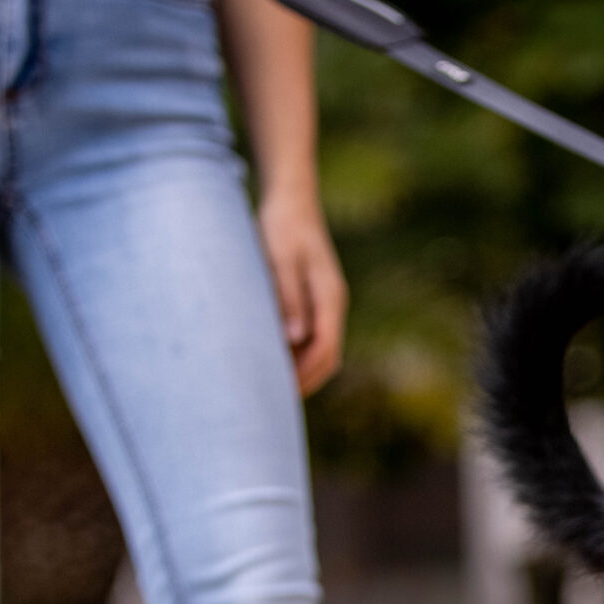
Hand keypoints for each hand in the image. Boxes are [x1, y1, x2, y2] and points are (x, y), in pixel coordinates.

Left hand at [256, 188, 344, 395]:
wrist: (291, 200)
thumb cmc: (281, 227)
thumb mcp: (280, 260)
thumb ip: (288, 298)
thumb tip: (293, 340)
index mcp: (329, 297)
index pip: (324, 349)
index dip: (304, 374)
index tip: (279, 393)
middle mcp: (332, 304)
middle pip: (327, 356)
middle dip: (305, 380)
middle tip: (274, 403)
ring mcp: (325, 302)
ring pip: (320, 349)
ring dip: (301, 369)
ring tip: (270, 387)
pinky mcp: (314, 299)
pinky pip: (310, 336)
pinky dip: (296, 353)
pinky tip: (271, 358)